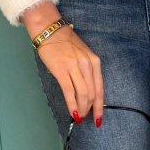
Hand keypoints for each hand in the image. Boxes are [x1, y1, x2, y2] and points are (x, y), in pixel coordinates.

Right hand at [22, 1, 104, 125]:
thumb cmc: (65, 43)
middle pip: (92, 94)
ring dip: (81, 109)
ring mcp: (75, 68)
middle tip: (85, 118)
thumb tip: (86, 93)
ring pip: (83, 95)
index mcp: (95, 62)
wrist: (49, 30)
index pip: (100, 89)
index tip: (98, 119)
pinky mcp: (61, 71)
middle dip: (90, 110)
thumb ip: (87, 72)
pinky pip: (69, 92)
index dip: (100, 107)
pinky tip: (72, 113)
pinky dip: (72, 105)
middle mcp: (88, 65)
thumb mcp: (83, 56)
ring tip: (79, 116)